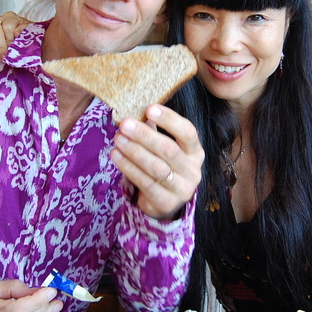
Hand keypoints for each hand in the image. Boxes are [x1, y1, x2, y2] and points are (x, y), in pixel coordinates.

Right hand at [0, 11, 28, 61]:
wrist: (24, 49)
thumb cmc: (27, 42)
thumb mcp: (31, 36)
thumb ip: (27, 32)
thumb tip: (17, 32)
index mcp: (11, 18)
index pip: (8, 26)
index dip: (10, 40)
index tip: (12, 51)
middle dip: (0, 45)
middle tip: (4, 57)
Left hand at [110, 104, 203, 218]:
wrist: (163, 200)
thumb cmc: (163, 166)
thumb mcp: (164, 148)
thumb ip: (154, 131)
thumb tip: (136, 111)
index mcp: (195, 152)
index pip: (188, 132)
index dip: (169, 120)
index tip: (150, 109)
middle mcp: (193, 171)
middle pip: (169, 150)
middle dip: (145, 135)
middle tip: (125, 124)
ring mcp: (182, 189)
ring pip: (156, 167)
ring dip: (134, 151)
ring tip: (118, 139)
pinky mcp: (166, 202)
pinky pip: (145, 183)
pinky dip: (128, 168)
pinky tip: (116, 155)